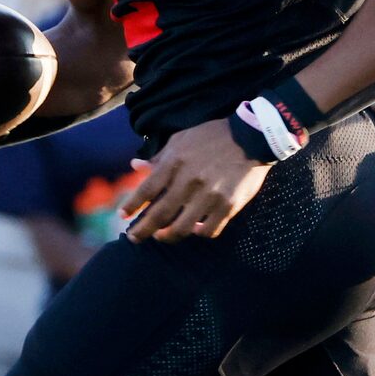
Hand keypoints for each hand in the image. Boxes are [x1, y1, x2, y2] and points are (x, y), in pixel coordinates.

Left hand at [120, 119, 267, 240]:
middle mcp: (189, 181)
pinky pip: (208, 230)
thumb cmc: (211, 137)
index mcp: (175, 163)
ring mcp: (210, 196)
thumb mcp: (181, 140)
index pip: (145, 190)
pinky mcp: (228, 205)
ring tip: (161, 236)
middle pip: (159, 215)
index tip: (123, 216)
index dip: (131, 206)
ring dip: (168, 236)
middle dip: (142, 230)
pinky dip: (198, 233)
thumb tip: (135, 166)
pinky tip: (193, 230)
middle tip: (134, 237)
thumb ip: (158, 158)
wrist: (251, 137)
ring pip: (182, 228)